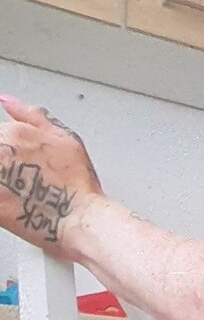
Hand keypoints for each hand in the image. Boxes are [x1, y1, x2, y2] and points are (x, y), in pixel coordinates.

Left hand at [0, 96, 103, 258]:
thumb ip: (31, 115)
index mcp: (13, 132)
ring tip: (23, 192)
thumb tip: (7, 101)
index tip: (25, 167)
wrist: (80, 218)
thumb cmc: (78, 184)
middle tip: (26, 181)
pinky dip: (3, 198)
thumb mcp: (65, 137)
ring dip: (6, 181)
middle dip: (7, 168)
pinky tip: (17, 204)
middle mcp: (1, 150)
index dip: (11, 154)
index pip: (0, 136)